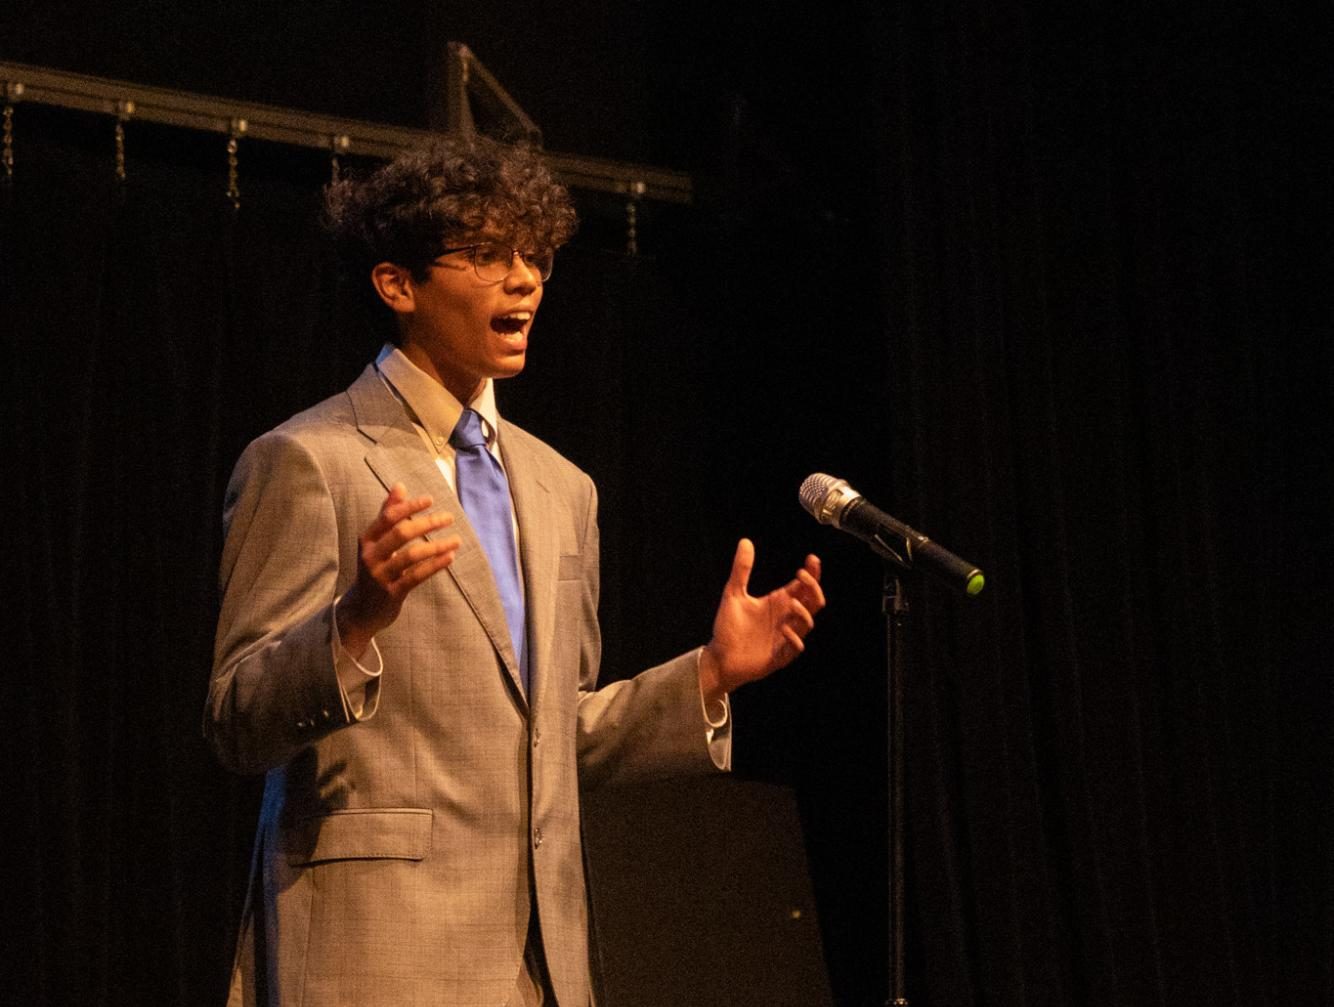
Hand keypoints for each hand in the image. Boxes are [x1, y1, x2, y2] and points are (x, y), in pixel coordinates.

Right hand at [335, 483, 459, 656]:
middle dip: (427, 523)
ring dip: (437, 546)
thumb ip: (387, 514)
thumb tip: (400, 486)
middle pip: (401, 533)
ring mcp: (380, 575)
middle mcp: (370, 556)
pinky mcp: (391, 593)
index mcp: (366, 539)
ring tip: (457, 540)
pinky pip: (416, 576)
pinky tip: (450, 557)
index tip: (431, 500)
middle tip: (449, 517)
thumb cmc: (375, 567)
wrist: (361, 609)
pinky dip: (435, 565)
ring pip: (411, 555)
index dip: (409, 506)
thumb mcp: (377, 542)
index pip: (388, 517)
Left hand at [699, 539, 824, 703]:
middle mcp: (786, 618)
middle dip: (813, 587)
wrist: (719, 657)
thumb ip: (741, 569)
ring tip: (792, 603)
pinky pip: (795, 648)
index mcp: (779, 603)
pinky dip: (794, 638)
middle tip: (803, 575)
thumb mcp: (733, 594)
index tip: (811, 559)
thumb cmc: (728, 627)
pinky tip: (785, 630)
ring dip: (804, 613)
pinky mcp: (780, 656)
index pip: (803, 586)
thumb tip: (745, 541)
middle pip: (813, 602)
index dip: (812, 573)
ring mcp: (786, 637)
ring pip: (807, 623)